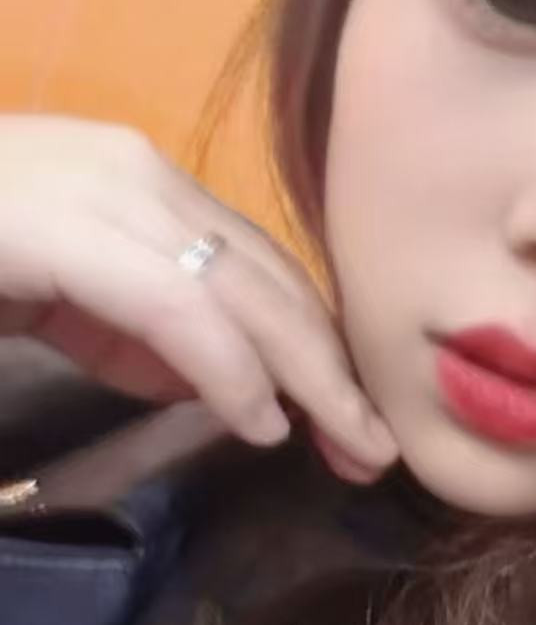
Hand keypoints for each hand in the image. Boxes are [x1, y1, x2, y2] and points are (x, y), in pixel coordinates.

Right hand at [0, 114, 398, 482]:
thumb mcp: (68, 306)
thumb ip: (143, 335)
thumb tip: (231, 387)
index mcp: (141, 186)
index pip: (260, 268)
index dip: (318, 347)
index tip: (357, 423)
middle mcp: (136, 174)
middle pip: (270, 277)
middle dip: (333, 368)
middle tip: (377, 451)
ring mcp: (104, 190)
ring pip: (242, 289)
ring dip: (308, 377)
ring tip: (349, 448)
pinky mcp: (69, 229)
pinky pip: (176, 307)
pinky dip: (230, 370)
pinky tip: (261, 422)